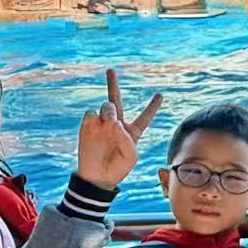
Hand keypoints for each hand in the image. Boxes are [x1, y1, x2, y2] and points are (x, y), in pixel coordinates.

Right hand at [77, 69, 163, 189]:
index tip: (160, 95)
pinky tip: (97, 126)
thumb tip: (113, 123)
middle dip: (112, 84)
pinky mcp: (88, 126)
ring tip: (110, 122)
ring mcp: (101, 124)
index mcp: (132, 132)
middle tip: (110, 70)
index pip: (144, 117)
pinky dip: (95, 118)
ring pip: (106, 106)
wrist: (97, 178)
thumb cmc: (118, 169)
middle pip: (116, 99)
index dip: (152, 106)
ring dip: (109, 111)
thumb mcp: (130, 157)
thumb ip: (127, 139)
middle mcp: (117, 124)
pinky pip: (91, 114)